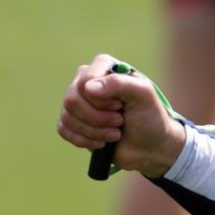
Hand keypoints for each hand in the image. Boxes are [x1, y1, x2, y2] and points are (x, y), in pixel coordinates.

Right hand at [57, 54, 186, 178]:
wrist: (150, 147)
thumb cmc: (150, 118)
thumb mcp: (144, 96)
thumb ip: (120, 83)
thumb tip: (88, 88)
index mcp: (104, 67)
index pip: (85, 80)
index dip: (101, 99)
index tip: (121, 106)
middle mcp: (87, 81)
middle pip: (72, 99)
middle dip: (99, 118)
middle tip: (120, 122)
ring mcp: (79, 102)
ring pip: (67, 116)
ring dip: (95, 131)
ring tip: (116, 133)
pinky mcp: (73, 122)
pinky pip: (63, 129)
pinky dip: (84, 140)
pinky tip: (102, 142)